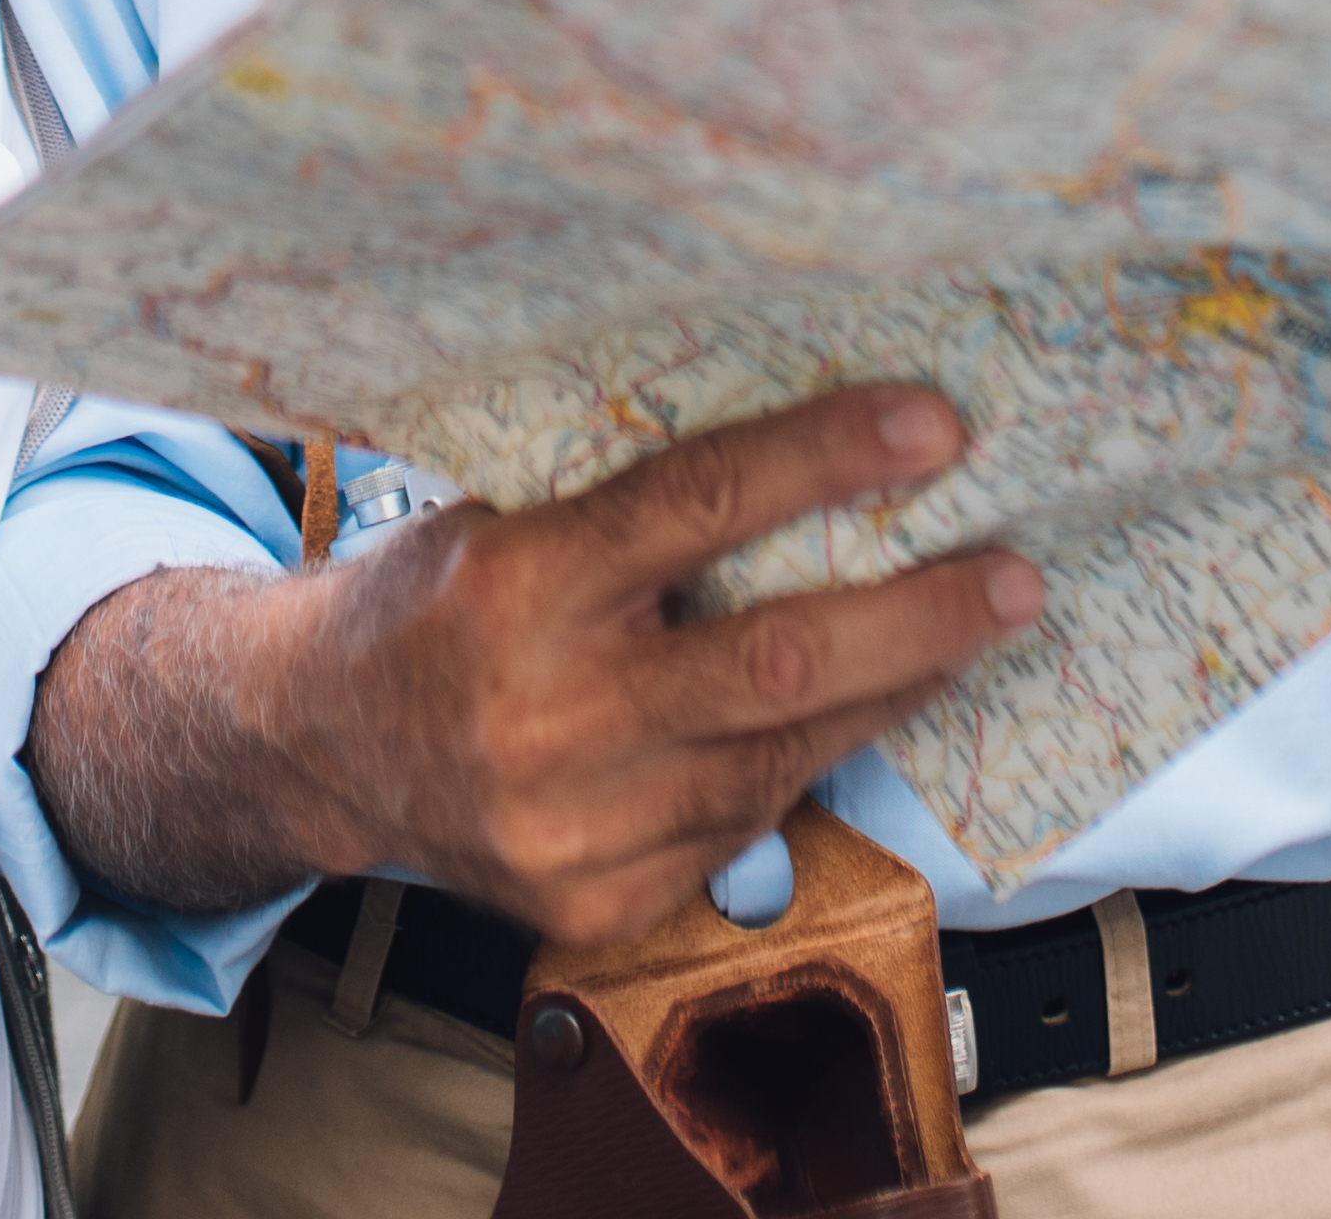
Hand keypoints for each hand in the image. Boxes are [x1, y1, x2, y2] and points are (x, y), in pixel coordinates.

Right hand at [22, 385, 1044, 947]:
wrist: (315, 745)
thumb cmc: (430, 598)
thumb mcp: (504, 513)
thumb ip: (632, 506)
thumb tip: (813, 451)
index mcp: (516, 583)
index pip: (699, 507)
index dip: (825, 461)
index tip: (933, 428)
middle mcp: (546, 713)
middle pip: (775, 660)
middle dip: (918, 617)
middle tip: (1015, 575)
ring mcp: (573, 826)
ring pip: (780, 754)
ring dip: (888, 692)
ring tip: (963, 634)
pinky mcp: (594, 902)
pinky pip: (742, 825)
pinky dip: (806, 761)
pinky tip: (850, 712)